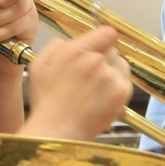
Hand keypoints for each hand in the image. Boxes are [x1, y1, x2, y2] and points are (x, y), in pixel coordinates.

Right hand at [23, 26, 132, 140]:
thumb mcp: (39, 66)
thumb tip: (69, 41)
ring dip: (113, 73)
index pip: (107, 33)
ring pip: (122, 65)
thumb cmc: (46, 103)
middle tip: (92, 76)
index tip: (102, 46)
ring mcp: (109, 77)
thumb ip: (55, 47)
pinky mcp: (120, 93)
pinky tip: (101, 99)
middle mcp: (95, 61)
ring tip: (96, 90)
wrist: (56, 132)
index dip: (104, 39)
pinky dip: (117, 90)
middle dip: (105, 59)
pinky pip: (125, 83)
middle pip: (113, 49)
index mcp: (75, 51)